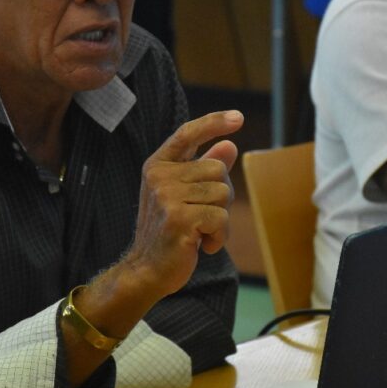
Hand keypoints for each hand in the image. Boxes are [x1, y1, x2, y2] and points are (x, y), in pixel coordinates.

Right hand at [125, 110, 243, 296]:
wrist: (147, 270)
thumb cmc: (169, 232)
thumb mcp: (184, 196)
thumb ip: (204, 170)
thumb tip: (230, 146)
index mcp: (158, 165)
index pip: (188, 134)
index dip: (214, 122)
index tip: (238, 117)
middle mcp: (159, 176)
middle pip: (218, 169)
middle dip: (221, 196)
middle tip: (202, 218)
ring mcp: (167, 196)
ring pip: (222, 194)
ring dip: (220, 220)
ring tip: (200, 233)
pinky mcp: (178, 218)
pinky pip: (220, 217)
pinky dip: (219, 236)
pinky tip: (201, 245)